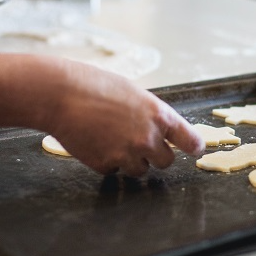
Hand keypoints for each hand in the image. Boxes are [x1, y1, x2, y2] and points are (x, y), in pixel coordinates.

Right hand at [45, 62, 204, 175]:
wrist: (60, 94)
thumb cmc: (94, 85)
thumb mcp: (133, 93)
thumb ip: (149, 113)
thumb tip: (157, 128)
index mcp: (160, 116)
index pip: (190, 140)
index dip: (194, 146)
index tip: (195, 149)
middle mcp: (148, 138)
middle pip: (166, 162)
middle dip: (155, 155)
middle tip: (138, 142)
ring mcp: (127, 155)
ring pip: (140, 170)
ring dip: (131, 160)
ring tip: (112, 138)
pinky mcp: (106, 165)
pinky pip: (114, 170)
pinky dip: (107, 161)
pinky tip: (95, 142)